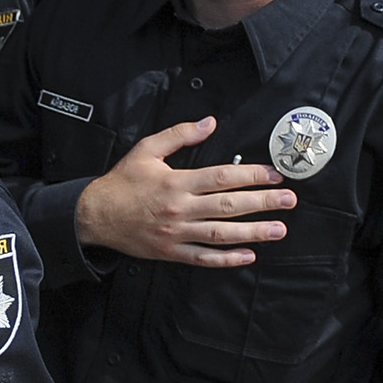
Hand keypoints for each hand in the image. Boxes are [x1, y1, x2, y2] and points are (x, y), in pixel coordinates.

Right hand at [71, 117, 294, 265]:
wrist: (94, 215)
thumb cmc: (121, 182)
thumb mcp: (145, 150)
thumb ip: (179, 135)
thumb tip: (209, 123)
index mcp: (176, 182)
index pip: (223, 177)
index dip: (252, 175)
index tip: (274, 175)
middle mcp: (179, 208)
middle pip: (229, 205)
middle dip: (263, 203)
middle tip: (288, 200)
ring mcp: (175, 233)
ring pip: (221, 234)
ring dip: (253, 232)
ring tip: (278, 229)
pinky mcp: (170, 252)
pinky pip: (202, 258)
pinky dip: (226, 259)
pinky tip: (248, 256)